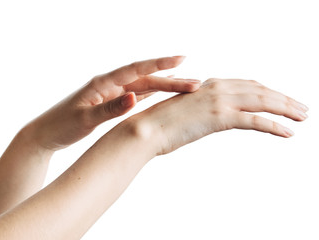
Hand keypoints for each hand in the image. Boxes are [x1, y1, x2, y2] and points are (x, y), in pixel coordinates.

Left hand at [25, 56, 200, 150]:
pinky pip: (138, 97)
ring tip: (187, 86)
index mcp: (103, 83)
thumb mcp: (84, 118)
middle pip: (146, 79)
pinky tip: (164, 92)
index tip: (181, 60)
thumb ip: (109, 109)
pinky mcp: (113, 103)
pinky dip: (153, 94)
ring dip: (166, 87)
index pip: (136, 70)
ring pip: (145, 87)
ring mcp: (113, 93)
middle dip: (171, 80)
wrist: (46, 134)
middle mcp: (111, 85)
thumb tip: (133, 97)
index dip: (159, 64)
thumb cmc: (61, 125)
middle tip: (196, 83)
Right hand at [134, 78, 308, 154]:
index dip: (268, 92)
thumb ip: (201, 110)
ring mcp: (218, 101)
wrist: (144, 129)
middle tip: (301, 108)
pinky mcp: (218, 117)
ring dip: (286, 109)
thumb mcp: (184, 112)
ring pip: (262, 102)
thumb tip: (210, 117)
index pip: (247, 85)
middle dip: (284, 99)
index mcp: (209, 85)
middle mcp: (217, 88)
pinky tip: (288, 133)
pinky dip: (274, 126)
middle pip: (260, 90)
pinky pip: (254, 120)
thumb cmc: (160, 124)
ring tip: (302, 117)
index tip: (281, 99)